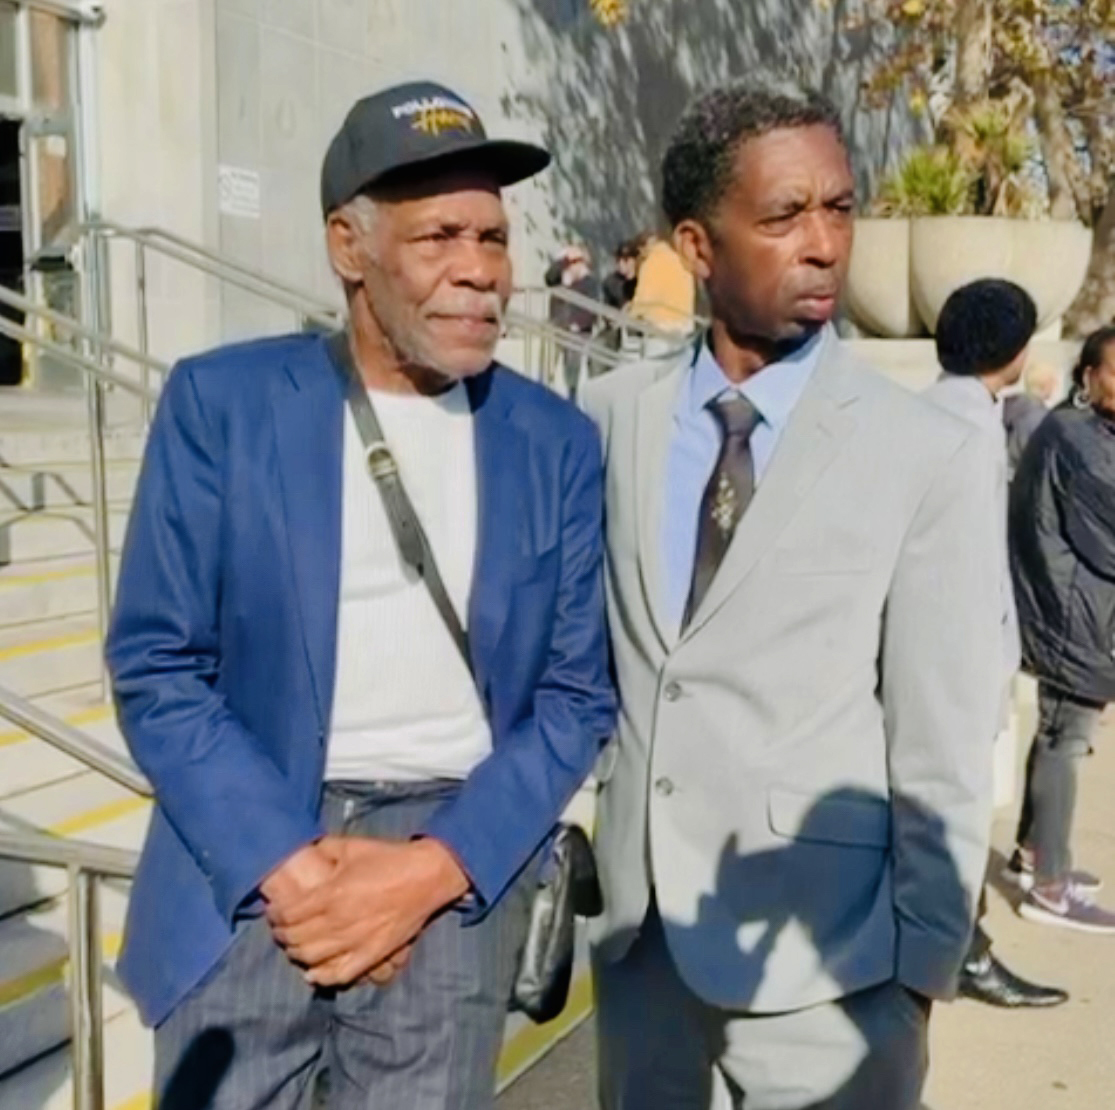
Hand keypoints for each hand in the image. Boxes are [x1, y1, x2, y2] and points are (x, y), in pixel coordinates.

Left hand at [268, 836, 469, 988]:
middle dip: (282, 935)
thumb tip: (306, 851)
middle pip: (295, 939)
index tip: (273, 912)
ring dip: (296, 954)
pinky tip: (312, 972)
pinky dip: (321, 977)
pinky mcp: (372, 955)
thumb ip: (325, 849)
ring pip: (312, 958)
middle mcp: (339, 921)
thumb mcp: (353, 846)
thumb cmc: (390, 858)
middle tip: (280, 929)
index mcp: (332, 894)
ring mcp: (355, 942)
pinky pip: (339, 975)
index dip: (275, 915)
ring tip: (295, 946)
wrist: (427, 876)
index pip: (288, 914)